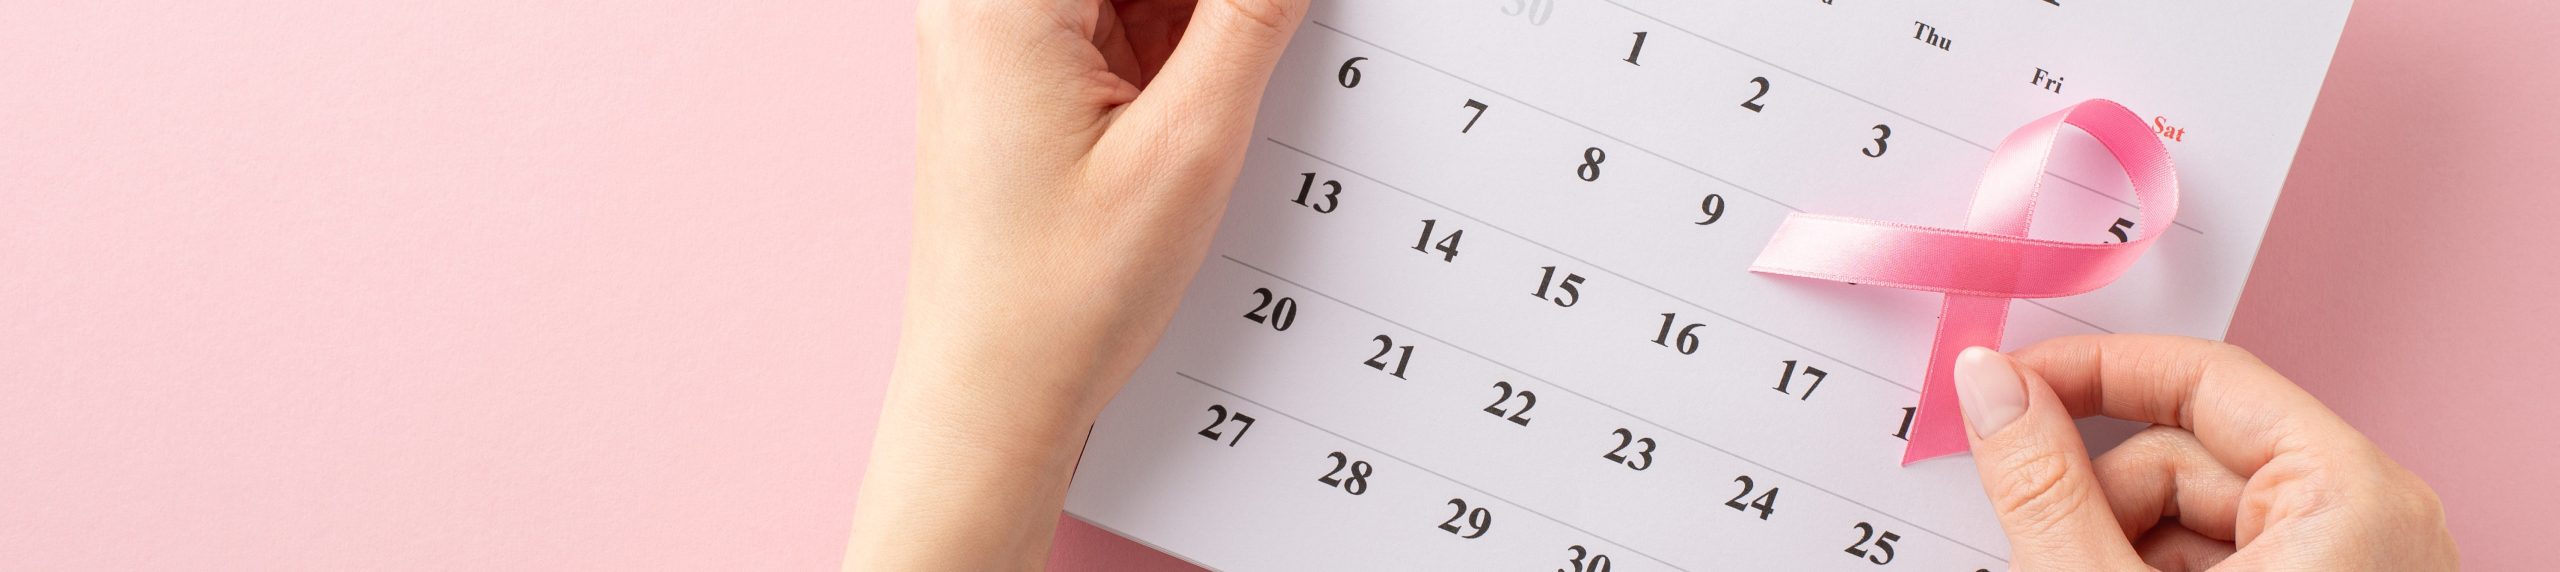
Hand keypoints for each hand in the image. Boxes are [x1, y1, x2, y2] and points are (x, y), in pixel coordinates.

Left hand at [851, 0, 1307, 569]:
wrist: (992, 396)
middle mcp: (979, 2)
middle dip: (1210, 10)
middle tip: (1264, 44)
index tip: (1269, 15)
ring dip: (1196, 20)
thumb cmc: (1060, 295)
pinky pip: (1110, 19)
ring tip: (1201, 122)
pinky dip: (1170, 41)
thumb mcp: (1189, 142)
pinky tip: (1202, 92)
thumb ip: (1251, 14)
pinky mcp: (1018, 75)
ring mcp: (994, 37)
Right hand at [1953, 336, 2457, 569]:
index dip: (2089, 376)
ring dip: (2110, 546)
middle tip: (2029, 543)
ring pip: (2186, 518)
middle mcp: (2367, 525)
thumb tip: (1986, 387)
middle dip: (2093, 499)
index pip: (2202, 379)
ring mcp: (2345, 570)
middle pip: (2185, 456)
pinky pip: (2214, 561)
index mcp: (2352, 497)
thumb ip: (2044, 489)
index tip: (2001, 388)